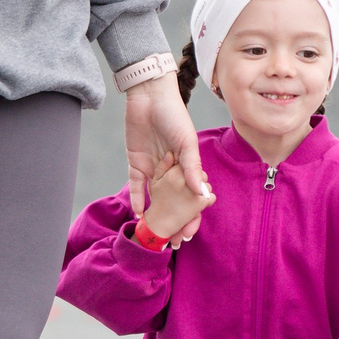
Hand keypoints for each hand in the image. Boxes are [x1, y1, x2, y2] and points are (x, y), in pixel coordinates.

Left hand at [124, 76, 205, 241]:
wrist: (148, 96)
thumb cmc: (173, 115)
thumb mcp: (186, 141)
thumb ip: (191, 167)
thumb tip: (202, 193)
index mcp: (187, 164)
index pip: (192, 195)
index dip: (192, 214)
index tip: (190, 232)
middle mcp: (171, 169)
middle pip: (173, 200)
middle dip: (174, 220)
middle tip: (173, 242)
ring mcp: (153, 167)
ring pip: (156, 196)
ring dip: (156, 214)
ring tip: (156, 234)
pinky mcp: (136, 162)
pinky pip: (136, 185)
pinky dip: (136, 198)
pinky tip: (138, 215)